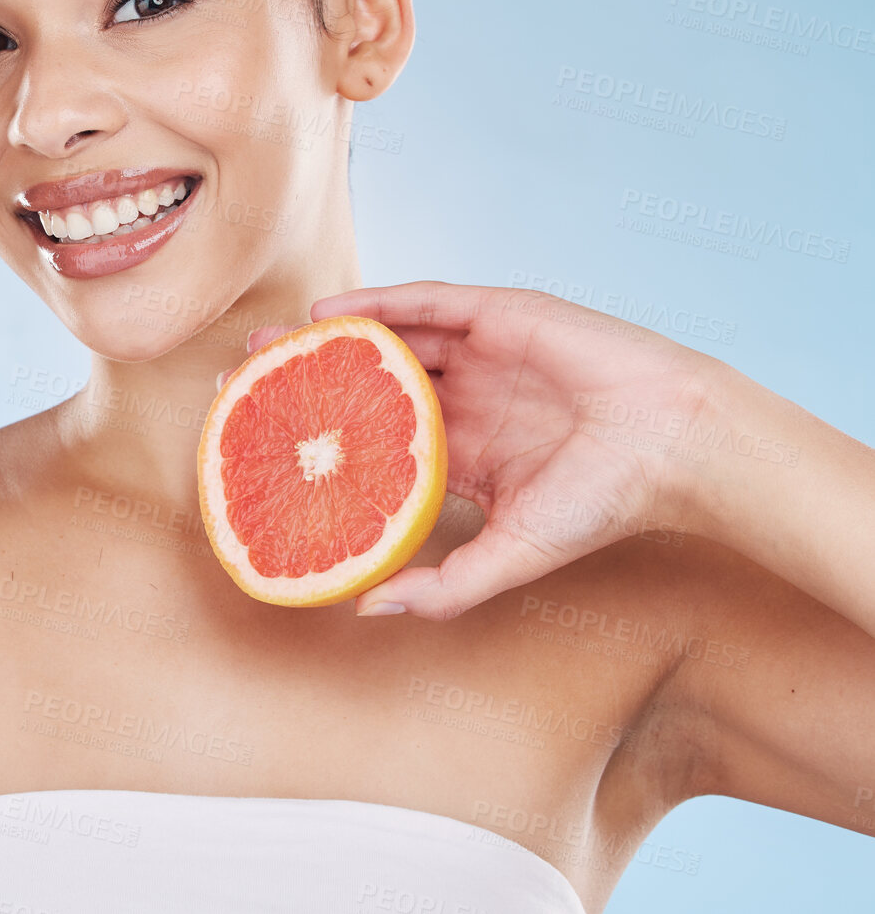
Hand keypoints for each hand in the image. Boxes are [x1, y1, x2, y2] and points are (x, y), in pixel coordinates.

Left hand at [234, 281, 722, 618]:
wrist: (671, 445)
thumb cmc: (601, 501)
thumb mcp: (511, 555)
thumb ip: (444, 586)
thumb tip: (367, 610)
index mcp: (459, 449)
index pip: (373, 437)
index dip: (321, 439)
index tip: (263, 447)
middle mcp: (460, 396)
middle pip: (364, 380)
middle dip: (305, 382)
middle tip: (243, 387)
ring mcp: (476, 353)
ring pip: (384, 337)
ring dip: (324, 339)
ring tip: (266, 347)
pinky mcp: (496, 314)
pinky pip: (422, 302)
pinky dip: (373, 304)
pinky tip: (325, 313)